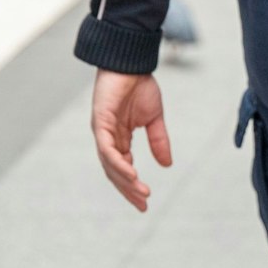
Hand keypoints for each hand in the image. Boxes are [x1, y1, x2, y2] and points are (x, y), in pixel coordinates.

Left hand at [90, 70, 172, 212]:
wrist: (132, 61)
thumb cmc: (140, 85)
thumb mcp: (154, 118)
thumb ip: (158, 141)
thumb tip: (167, 165)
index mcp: (119, 138)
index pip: (122, 168)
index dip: (132, 186)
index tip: (146, 202)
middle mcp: (108, 138)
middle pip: (114, 171)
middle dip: (128, 189)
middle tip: (143, 205)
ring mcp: (102, 131)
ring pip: (110, 164)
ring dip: (125, 180)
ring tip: (141, 192)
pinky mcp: (100, 122)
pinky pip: (107, 148)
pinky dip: (117, 162)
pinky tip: (130, 172)